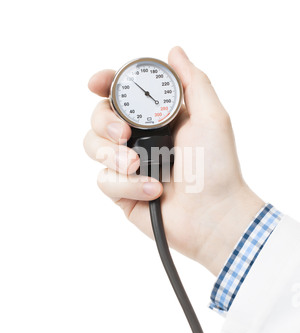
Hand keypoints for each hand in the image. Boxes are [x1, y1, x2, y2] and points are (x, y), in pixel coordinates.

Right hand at [84, 47, 263, 275]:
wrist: (213, 215)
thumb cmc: (217, 168)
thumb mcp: (211, 117)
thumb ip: (192, 82)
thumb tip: (174, 52)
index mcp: (156, 119)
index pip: (121, 95)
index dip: (104, 85)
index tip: (96, 84)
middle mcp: (139, 139)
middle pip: (98, 118)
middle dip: (104, 123)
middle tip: (124, 135)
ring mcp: (128, 165)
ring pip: (93, 147)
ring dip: (113, 156)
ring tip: (139, 166)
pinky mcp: (121, 191)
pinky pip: (105, 181)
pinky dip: (129, 185)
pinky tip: (154, 191)